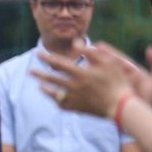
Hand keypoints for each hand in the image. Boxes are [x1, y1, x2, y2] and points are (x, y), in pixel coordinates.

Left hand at [33, 42, 151, 118]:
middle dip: (40, 74)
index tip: (38, 53)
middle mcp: (74, 86)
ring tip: (38, 84)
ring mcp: (75, 98)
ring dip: (45, 87)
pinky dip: (56, 100)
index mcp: (81, 73)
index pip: (59, 63)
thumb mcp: (108, 62)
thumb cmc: (117, 81)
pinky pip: (62, 104)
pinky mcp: (77, 108)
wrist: (121, 105)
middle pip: (52, 79)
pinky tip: (53, 96)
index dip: (47, 57)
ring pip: (54, 93)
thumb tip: (75, 43)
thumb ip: (90, 52)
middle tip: (30, 70)